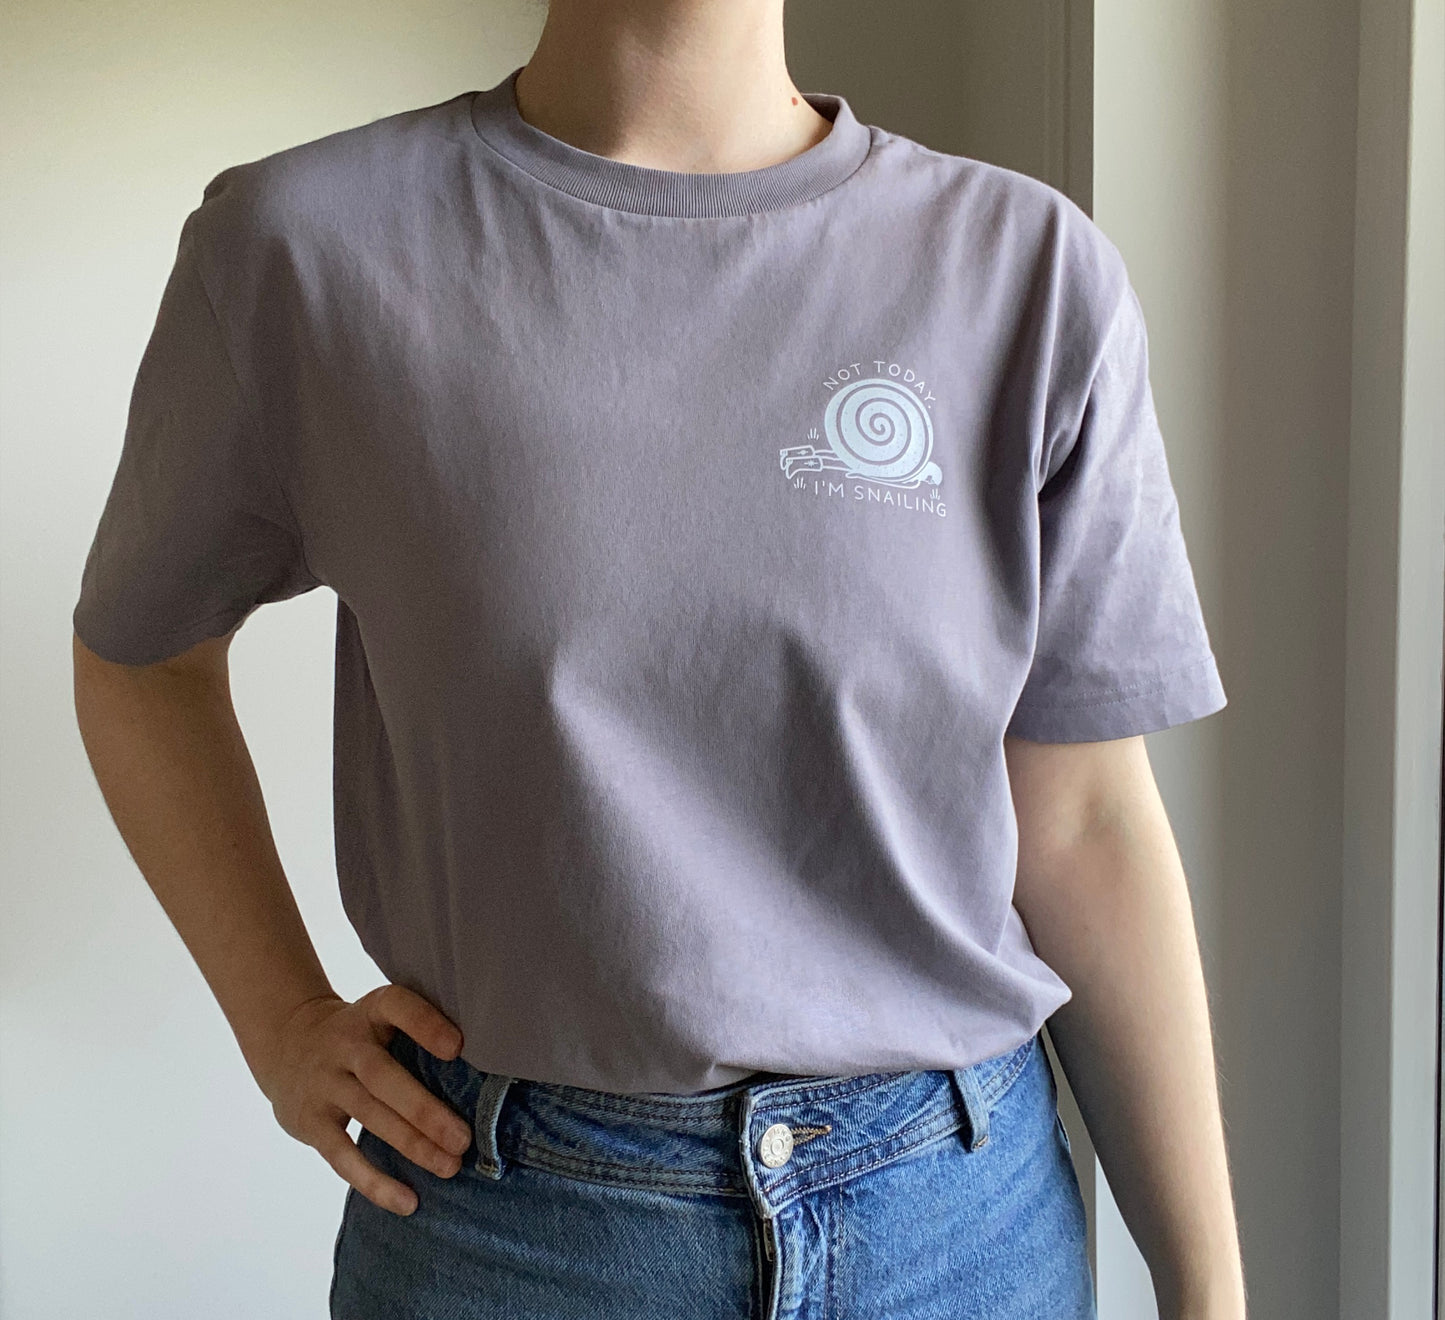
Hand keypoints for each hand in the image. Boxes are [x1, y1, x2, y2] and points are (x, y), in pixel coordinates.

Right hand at [253, 984, 475, 1215]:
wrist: (287, 1043)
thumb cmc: (360, 1034)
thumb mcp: (381, 1017)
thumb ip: (420, 1032)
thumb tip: (485, 1071)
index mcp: (371, 1011)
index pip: (396, 1007)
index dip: (425, 1024)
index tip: (458, 1046)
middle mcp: (344, 1045)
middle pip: (382, 1076)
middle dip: (424, 1110)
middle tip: (463, 1138)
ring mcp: (324, 1084)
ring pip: (369, 1116)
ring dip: (412, 1145)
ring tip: (450, 1167)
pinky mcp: (311, 1122)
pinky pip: (342, 1156)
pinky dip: (374, 1182)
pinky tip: (407, 1201)